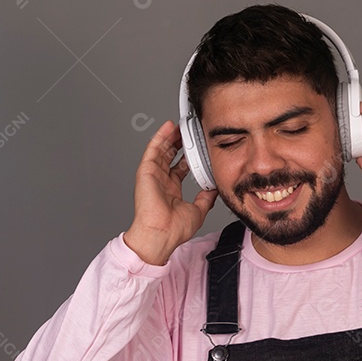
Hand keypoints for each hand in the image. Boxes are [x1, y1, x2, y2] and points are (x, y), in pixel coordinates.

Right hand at [123, 121, 218, 265]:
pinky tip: (167, 127)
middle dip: (179, 142)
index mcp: (171, 190)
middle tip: (188, 131)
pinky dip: (160, 137)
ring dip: (170, 136)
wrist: (161, 235)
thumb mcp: (198, 210)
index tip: (197, 146)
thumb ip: (206, 197)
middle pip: (170, 156)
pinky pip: (152, 150)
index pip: (180, 167)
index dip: (188, 156)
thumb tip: (215, 188)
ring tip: (179, 125)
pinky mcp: (146, 172)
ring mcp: (153, 176)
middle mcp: (161, 181)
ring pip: (161, 150)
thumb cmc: (173, 230)